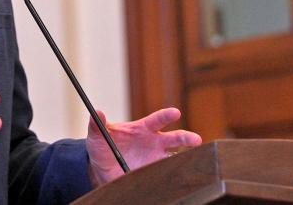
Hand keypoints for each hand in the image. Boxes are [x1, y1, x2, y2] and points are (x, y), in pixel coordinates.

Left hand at [85, 108, 201, 186]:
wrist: (102, 168)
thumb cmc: (102, 146)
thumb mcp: (96, 136)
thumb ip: (96, 125)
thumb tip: (97, 112)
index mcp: (142, 129)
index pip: (157, 120)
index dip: (166, 115)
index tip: (175, 113)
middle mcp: (154, 143)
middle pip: (175, 139)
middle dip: (186, 138)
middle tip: (196, 140)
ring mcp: (156, 159)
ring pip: (176, 158)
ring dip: (186, 159)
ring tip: (196, 162)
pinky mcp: (154, 173)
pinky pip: (167, 174)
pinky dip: (174, 176)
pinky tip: (181, 179)